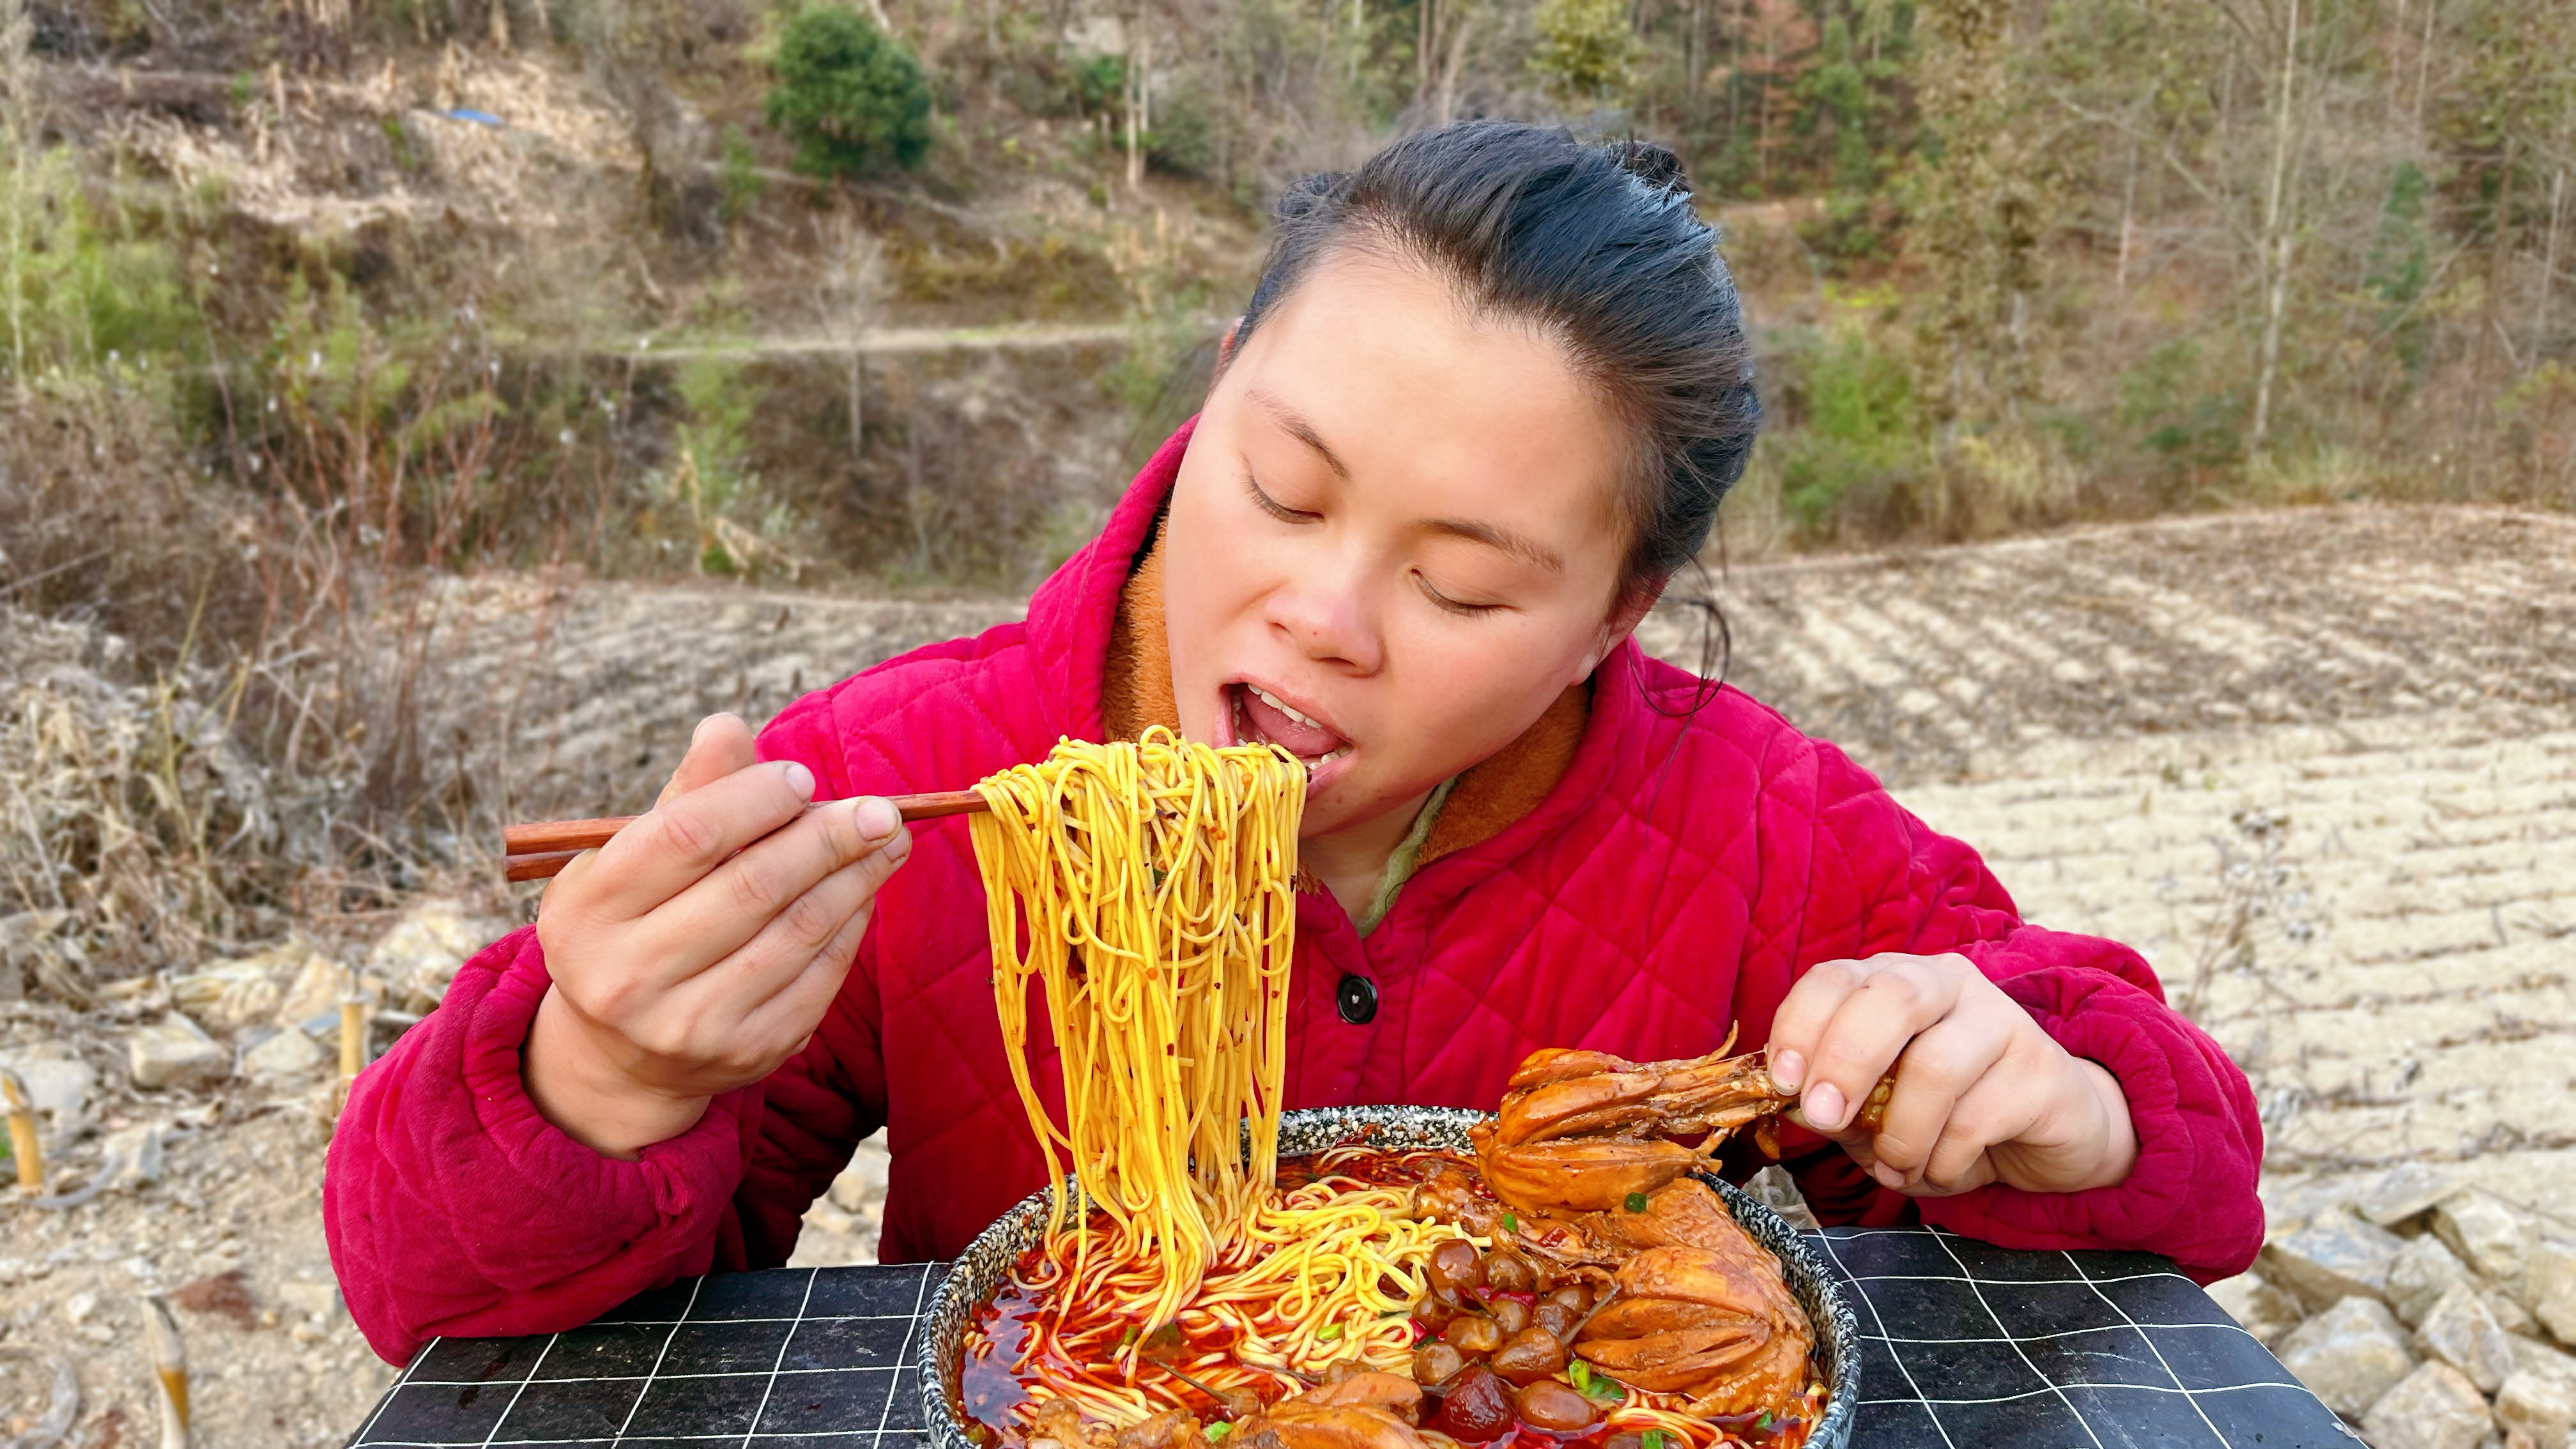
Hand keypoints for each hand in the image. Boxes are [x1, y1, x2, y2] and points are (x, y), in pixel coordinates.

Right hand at [523, 713, 911, 1158]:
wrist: (622, 1054)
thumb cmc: (636, 923)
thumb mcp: (633, 859)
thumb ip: (687, 795)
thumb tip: (728, 727)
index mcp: (587, 909)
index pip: (687, 836)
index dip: (755, 799)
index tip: (802, 779)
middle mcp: (628, 974)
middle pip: (755, 885)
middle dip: (829, 837)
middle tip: (879, 808)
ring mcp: (688, 1023)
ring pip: (799, 930)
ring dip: (857, 876)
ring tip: (889, 839)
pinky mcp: (746, 1052)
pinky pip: (820, 976)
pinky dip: (851, 926)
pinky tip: (865, 892)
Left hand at [1765, 953, 2136, 1196]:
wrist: (2050, 1133)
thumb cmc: (1947, 1115)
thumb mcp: (1877, 1111)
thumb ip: (1837, 1105)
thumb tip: (1797, 1107)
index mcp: (1893, 981)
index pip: (1836, 978)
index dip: (1800, 1024)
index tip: (1781, 1080)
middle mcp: (1947, 984)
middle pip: (1892, 997)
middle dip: (1846, 1060)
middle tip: (1825, 1118)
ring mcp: (2001, 1020)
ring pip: (1936, 1066)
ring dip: (1901, 1133)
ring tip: (1896, 1167)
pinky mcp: (2042, 1069)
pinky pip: (1977, 1119)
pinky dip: (1944, 1160)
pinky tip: (1941, 1172)